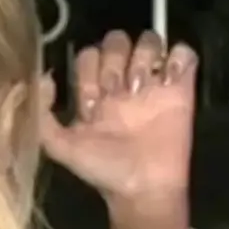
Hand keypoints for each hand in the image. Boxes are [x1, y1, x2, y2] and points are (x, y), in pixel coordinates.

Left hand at [39, 30, 197, 205]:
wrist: (143, 188)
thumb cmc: (103, 169)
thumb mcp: (61, 148)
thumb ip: (44, 115)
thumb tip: (45, 78)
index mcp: (95, 92)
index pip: (88, 54)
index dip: (89, 69)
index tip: (93, 100)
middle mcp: (122, 83)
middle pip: (117, 41)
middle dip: (116, 59)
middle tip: (119, 90)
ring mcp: (152, 84)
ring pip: (149, 41)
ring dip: (144, 56)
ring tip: (143, 88)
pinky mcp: (182, 89)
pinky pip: (184, 53)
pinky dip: (178, 57)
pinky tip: (169, 80)